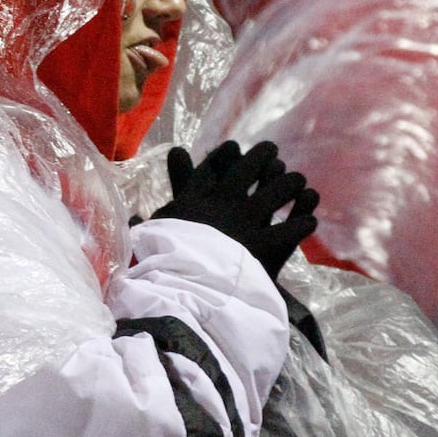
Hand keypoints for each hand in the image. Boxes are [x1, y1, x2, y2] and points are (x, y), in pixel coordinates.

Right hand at [151, 140, 318, 280]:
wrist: (186, 288)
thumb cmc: (161, 264)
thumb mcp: (149, 236)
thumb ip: (143, 223)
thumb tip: (129, 216)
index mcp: (193, 198)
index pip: (211, 166)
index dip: (224, 154)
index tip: (234, 148)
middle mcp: (224, 200)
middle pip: (249, 167)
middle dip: (263, 156)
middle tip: (273, 152)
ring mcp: (249, 219)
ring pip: (279, 188)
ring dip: (291, 183)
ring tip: (299, 183)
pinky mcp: (268, 243)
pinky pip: (294, 225)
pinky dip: (303, 221)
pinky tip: (309, 220)